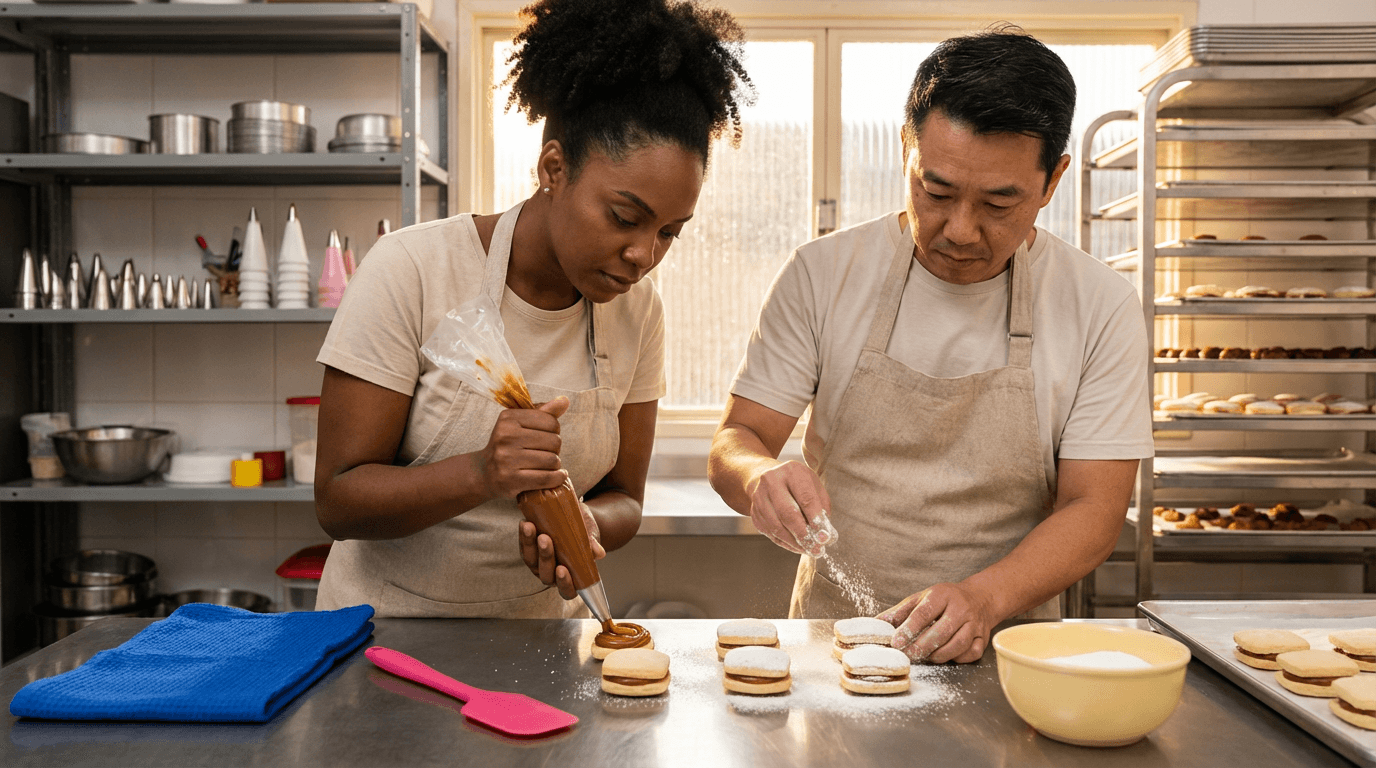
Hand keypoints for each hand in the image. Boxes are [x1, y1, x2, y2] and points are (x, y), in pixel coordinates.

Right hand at [477, 396, 568, 499]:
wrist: (483, 473)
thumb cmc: (507, 446)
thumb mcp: (519, 424)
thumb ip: (543, 413)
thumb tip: (565, 400)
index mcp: (508, 419)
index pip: (550, 421)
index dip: (554, 431)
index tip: (546, 437)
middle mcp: (505, 437)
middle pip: (554, 441)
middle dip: (555, 449)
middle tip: (546, 453)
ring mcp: (506, 459)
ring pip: (552, 460)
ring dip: (555, 465)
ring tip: (548, 465)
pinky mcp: (510, 480)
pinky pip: (546, 478)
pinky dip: (557, 478)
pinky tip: (558, 476)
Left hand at [519, 499, 605, 599]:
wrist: (577, 519)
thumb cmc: (586, 533)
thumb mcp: (591, 536)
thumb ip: (593, 545)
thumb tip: (598, 553)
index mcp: (571, 578)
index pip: (567, 591)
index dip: (563, 583)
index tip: (562, 569)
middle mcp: (553, 574)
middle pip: (546, 574)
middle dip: (545, 557)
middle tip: (545, 539)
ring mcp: (539, 564)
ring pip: (531, 560)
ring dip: (530, 544)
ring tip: (531, 528)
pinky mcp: (529, 550)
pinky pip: (524, 547)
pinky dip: (524, 536)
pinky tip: (525, 523)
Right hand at [745, 460, 833, 554]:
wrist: (770, 478)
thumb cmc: (797, 483)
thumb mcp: (814, 485)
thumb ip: (822, 506)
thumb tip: (825, 533)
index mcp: (791, 471)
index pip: (805, 498)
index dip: (815, 519)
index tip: (824, 536)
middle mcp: (771, 481)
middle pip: (787, 513)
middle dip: (803, 534)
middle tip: (816, 548)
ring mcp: (759, 497)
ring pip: (776, 526)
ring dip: (794, 543)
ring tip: (809, 550)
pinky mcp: (754, 512)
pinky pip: (770, 532)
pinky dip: (785, 543)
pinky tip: (797, 546)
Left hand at [878, 581, 997, 663]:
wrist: (979, 598)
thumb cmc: (945, 600)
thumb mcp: (921, 598)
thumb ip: (900, 612)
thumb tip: (878, 623)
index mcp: (942, 595)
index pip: (924, 613)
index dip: (909, 629)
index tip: (896, 642)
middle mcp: (961, 609)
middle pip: (941, 631)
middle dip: (922, 647)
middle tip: (908, 655)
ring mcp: (974, 624)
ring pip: (957, 645)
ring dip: (939, 655)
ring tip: (925, 656)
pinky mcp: (983, 637)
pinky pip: (971, 653)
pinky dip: (957, 658)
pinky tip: (946, 655)